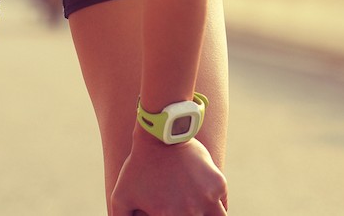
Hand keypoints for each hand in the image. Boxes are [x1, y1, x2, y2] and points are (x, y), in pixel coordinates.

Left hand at [111, 135, 227, 215]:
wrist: (160, 136)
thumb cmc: (138, 166)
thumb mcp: (120, 197)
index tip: (170, 211)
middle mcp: (191, 212)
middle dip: (190, 215)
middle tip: (182, 208)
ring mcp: (208, 199)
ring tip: (199, 210)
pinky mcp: (219, 185)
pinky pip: (223, 205)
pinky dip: (216, 206)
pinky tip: (206, 203)